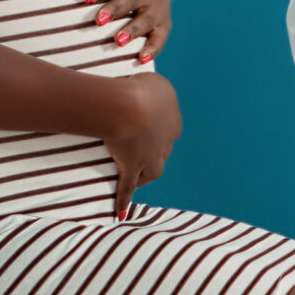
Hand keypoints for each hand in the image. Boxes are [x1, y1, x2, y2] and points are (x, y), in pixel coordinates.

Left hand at [80, 0, 172, 64]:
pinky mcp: (164, 24)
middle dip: (116, 10)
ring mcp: (160, 8)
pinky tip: (140, 60)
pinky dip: (153, 49)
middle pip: (133, 0)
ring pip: (146, 20)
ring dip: (133, 31)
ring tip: (118, 41)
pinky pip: (160, 38)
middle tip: (98, 20)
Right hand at [105, 72, 181, 217]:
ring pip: (153, 170)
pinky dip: (124, 200)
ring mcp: (150, 157)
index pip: (171, 127)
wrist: (129, 109)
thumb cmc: (140, 89)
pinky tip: (121, 214)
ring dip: (146, 173)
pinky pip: (127, 188)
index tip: (149, 125)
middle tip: (142, 148)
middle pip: (163, 149)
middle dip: (156, 150)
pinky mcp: (132, 168)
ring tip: (137, 177)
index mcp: (173, 119)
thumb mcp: (153, 80)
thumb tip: (147, 91)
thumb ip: (153, 88)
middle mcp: (166, 140)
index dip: (160, 127)